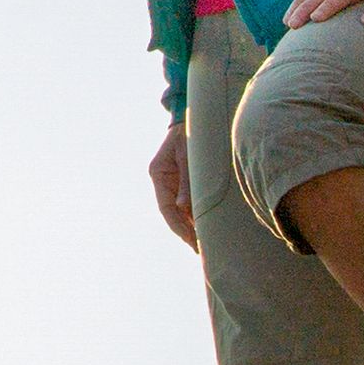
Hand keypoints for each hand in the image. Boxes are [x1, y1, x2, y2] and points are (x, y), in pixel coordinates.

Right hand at [148, 123, 197, 252]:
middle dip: (185, 231)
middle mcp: (162, 180)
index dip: (178, 227)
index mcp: (158, 173)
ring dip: (191, 225)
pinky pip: (187, 202)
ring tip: (203, 244)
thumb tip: (184, 208)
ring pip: (179, 210)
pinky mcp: (182, 179)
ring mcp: (171, 180)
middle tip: (199, 250)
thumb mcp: (190, 156)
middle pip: (171, 213)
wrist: (193, 115)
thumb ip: (187, 182)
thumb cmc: (192, 132)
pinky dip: (195, 215)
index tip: (192, 241)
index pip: (165, 208)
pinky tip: (205, 226)